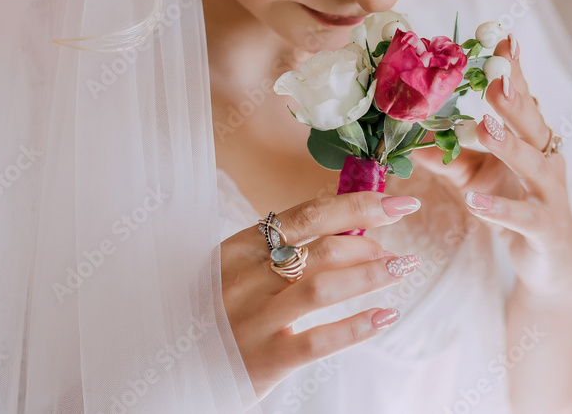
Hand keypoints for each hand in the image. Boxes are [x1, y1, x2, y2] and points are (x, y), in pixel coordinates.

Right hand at [220, 191, 422, 398]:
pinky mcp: (264, 359)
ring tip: (402, 268)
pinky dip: (357, 326)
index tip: (396, 202)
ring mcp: (253, 320)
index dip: (358, 205)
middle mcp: (245, 279)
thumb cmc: (217, 312)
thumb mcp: (237, 271)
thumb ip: (282, 251)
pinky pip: (319, 341)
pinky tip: (386, 315)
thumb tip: (351, 229)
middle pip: (320, 248)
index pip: (307, 215)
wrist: (170, 369)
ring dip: (370, 274)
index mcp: (239, 248)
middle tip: (392, 251)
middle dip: (367, 243)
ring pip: (323, 288)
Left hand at [412, 34, 571, 302]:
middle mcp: (547, 161)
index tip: (503, 39)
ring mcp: (550, 195)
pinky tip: (475, 202)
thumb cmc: (514, 208)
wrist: (552, 263)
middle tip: (494, 74)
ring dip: (508, 145)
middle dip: (514, 98)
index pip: (522, 100)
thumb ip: (445, 155)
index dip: (514, 71)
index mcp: (531, 141)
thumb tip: (406, 133)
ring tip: (484, 125)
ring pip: (533, 165)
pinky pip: (523, 218)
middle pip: (532, 124)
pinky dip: (500, 210)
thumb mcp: (474, 178)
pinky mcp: (547, 229)